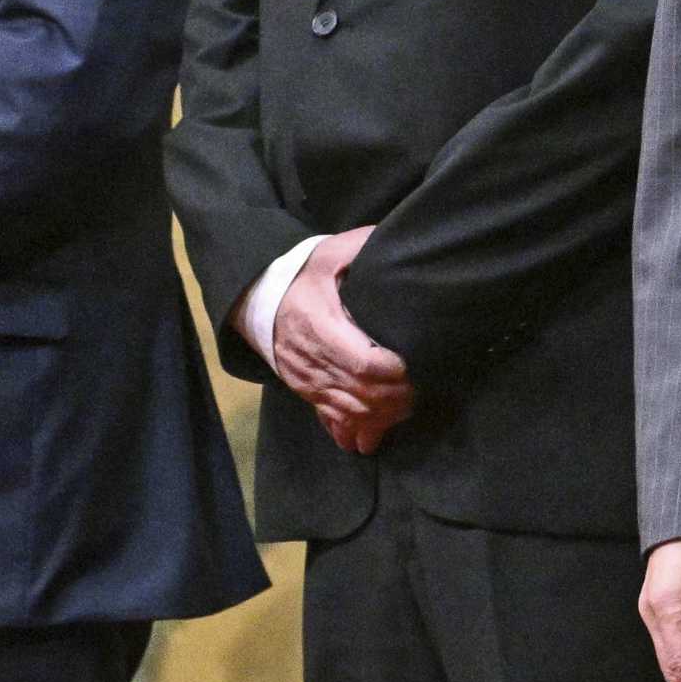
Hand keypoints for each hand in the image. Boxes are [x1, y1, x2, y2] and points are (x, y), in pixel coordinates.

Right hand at [265, 229, 411, 455]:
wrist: (258, 297)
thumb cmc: (303, 273)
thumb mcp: (332, 252)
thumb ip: (364, 247)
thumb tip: (402, 243)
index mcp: (319, 324)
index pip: (362, 361)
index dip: (394, 371)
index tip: (416, 366)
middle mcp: (310, 358)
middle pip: (360, 392)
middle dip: (395, 398)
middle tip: (422, 390)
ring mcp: (305, 379)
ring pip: (348, 411)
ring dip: (381, 416)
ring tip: (408, 408)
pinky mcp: (304, 390)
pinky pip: (330, 419)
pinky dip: (354, 431)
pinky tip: (373, 438)